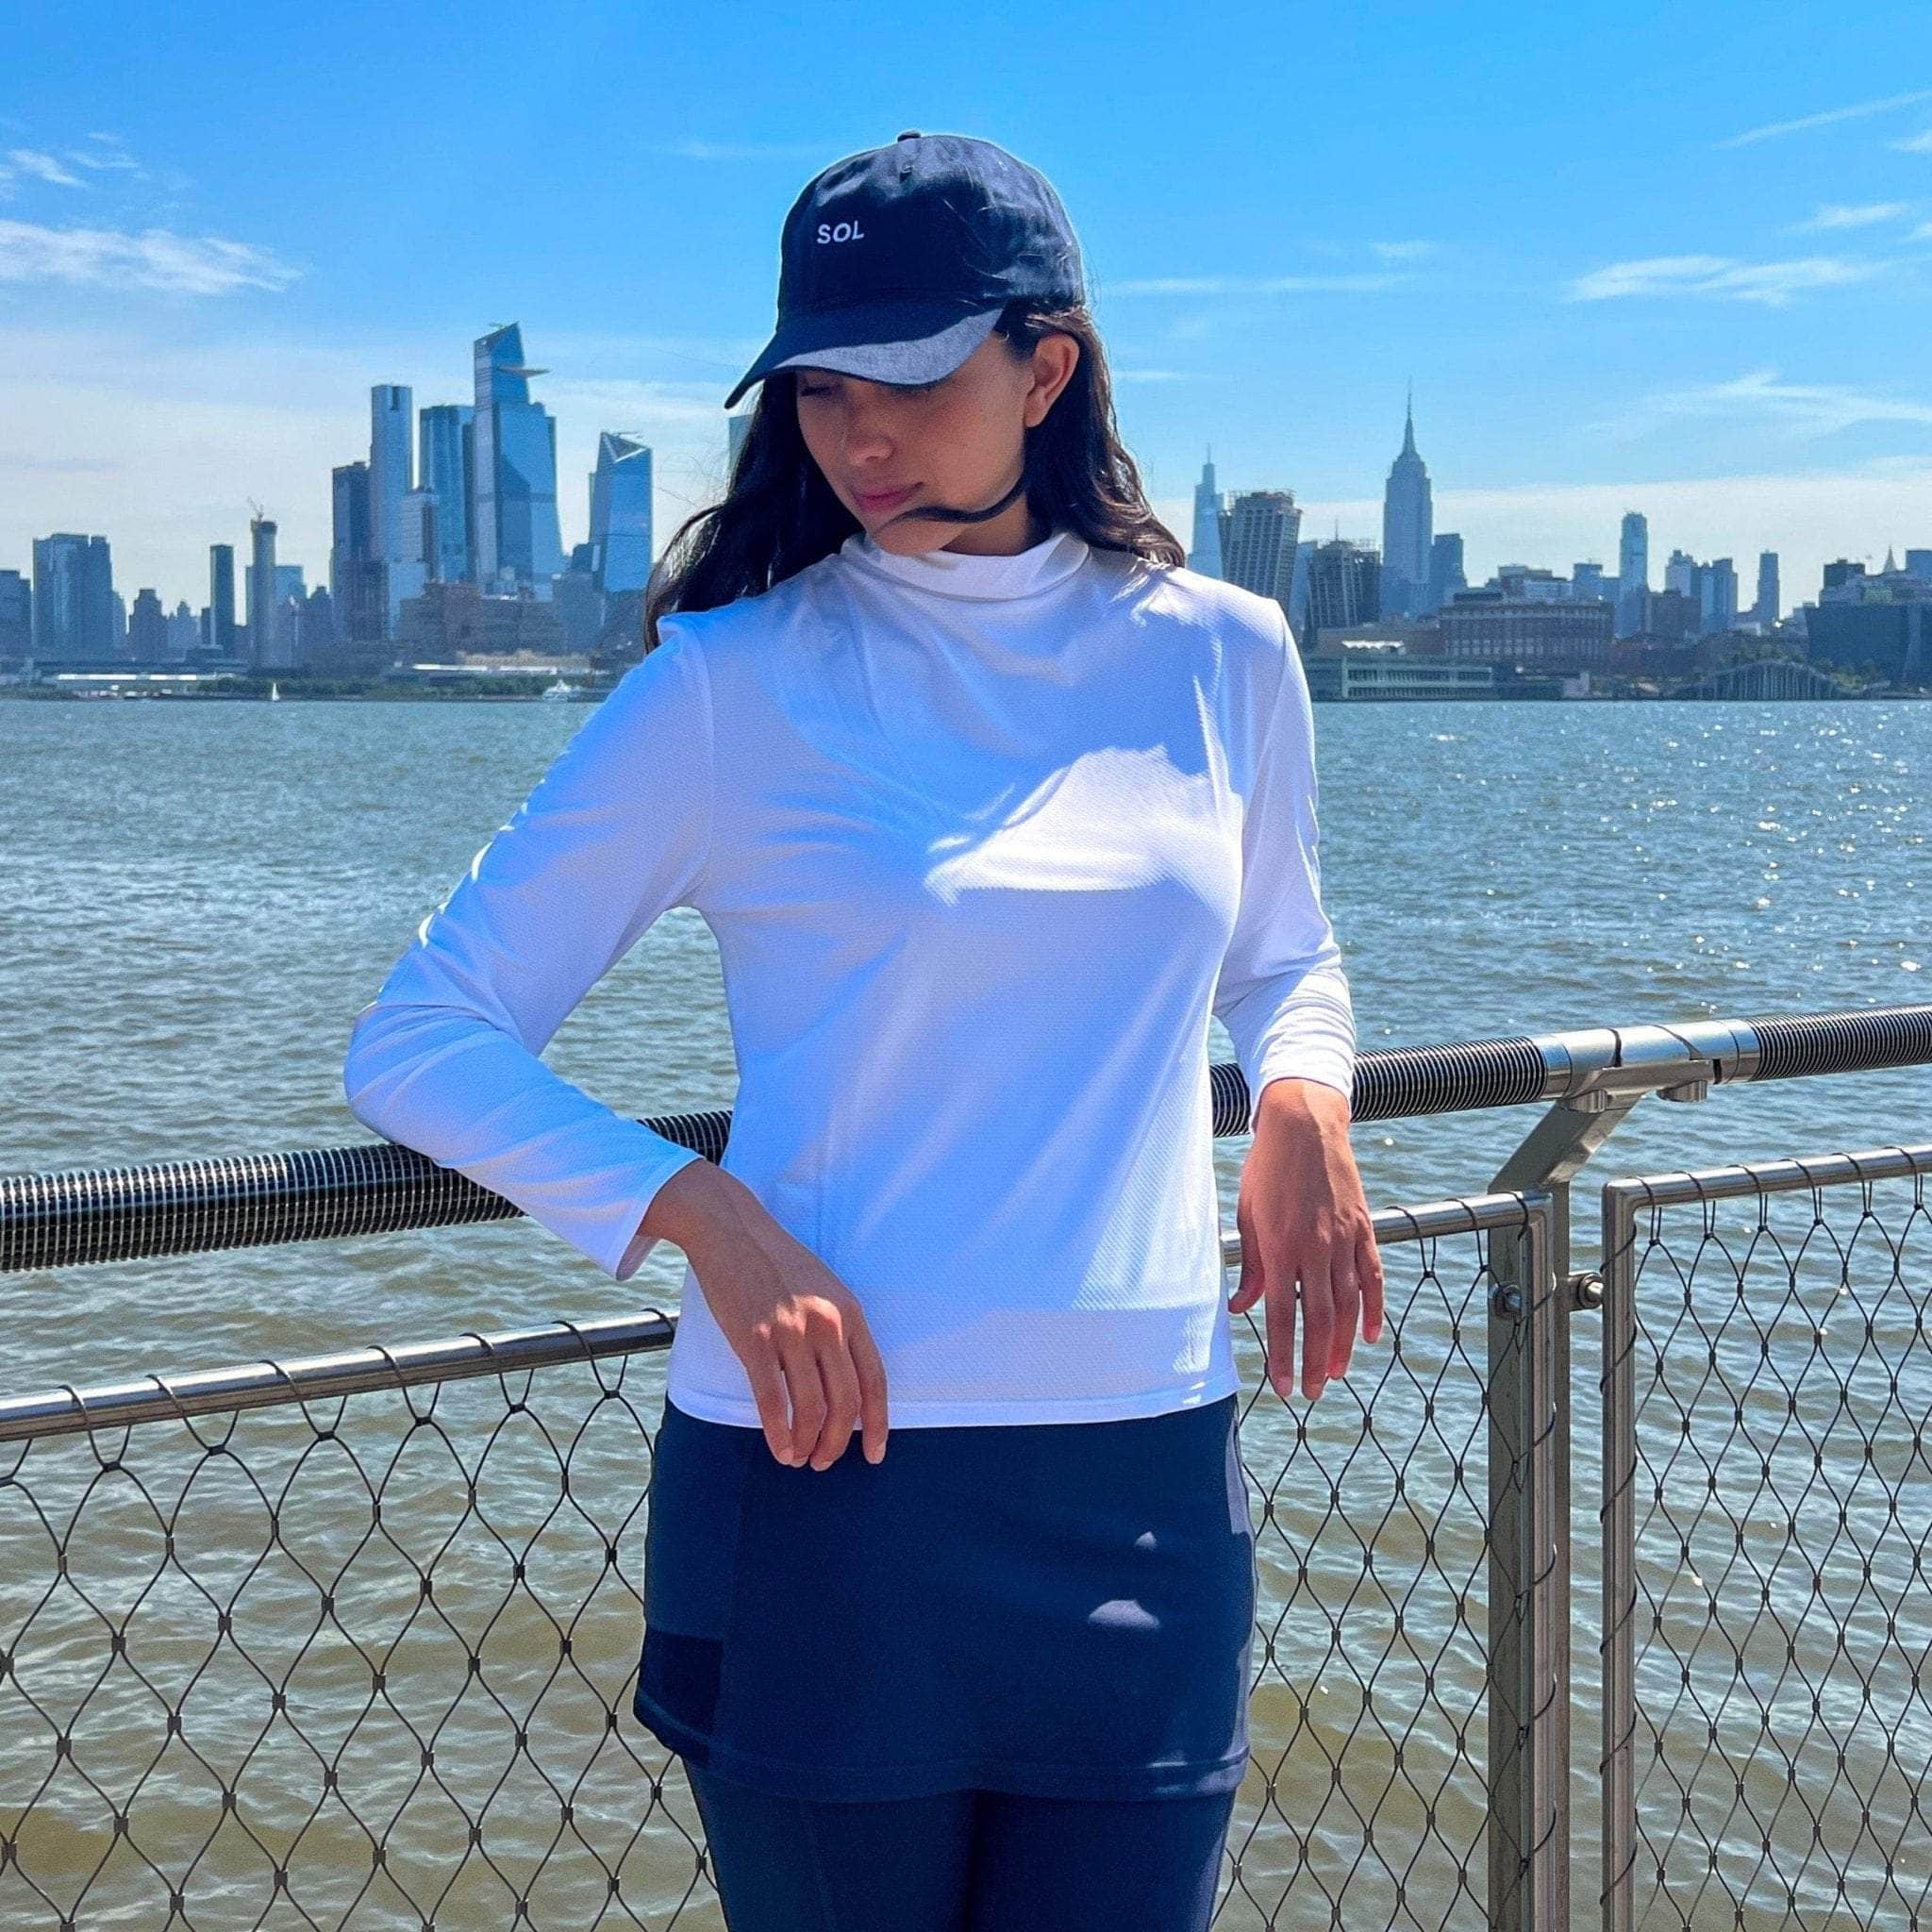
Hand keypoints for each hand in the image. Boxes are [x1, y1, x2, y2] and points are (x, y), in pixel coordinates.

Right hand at [640, 1162, 889, 1469]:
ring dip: (809, 1443)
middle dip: (839, 1442)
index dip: (878, 1424)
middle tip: (825, 1461)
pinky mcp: (755, 1339)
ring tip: (800, 1458)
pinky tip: (780, 1448)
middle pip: (846, 1402)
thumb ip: (838, 1328)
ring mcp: (791, 1332)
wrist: (733, 1231)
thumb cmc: (777, 1262)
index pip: (874, 1380)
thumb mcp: (824, 1288)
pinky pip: (773, 1400)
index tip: (875, 1453)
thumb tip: (845, 1382)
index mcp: (850, 1312)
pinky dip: (779, 1433)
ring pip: (812, 1407)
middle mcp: (827, 1324)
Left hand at [1226, 1078, 1384, 1401]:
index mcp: (1279, 1246)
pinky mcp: (1364, 1228)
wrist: (1303, 1125)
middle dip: (1315, 1361)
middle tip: (1313, 1391)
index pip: (1281, 1314)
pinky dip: (1373, 1308)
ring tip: (1336, 1373)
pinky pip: (1372, 1276)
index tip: (1284, 1386)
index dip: (1283, 1355)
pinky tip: (1369, 1335)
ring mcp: (1344, 1238)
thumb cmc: (1266, 1169)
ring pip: (1348, 1305)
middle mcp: (1314, 1247)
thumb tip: (1242, 1307)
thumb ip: (1248, 1265)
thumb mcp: (1246, 1215)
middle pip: (1319, 1319)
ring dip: (1343, 1344)